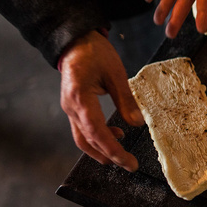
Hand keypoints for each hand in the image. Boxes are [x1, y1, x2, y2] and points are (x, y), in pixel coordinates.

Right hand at [59, 31, 143, 171]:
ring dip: (101, 150)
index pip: (96, 133)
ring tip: (122, 156)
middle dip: (108, 155)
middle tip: (129, 165)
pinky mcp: (74, 107)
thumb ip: (126, 99)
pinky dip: (98, 137)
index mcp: (80, 98)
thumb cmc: (95, 52)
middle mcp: (71, 107)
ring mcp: (70, 108)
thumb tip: (137, 123)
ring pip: (82, 138)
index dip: (113, 150)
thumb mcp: (115, 73)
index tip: (129, 162)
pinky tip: (115, 135)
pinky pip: (83, 128)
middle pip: (87, 141)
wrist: (75, 41)